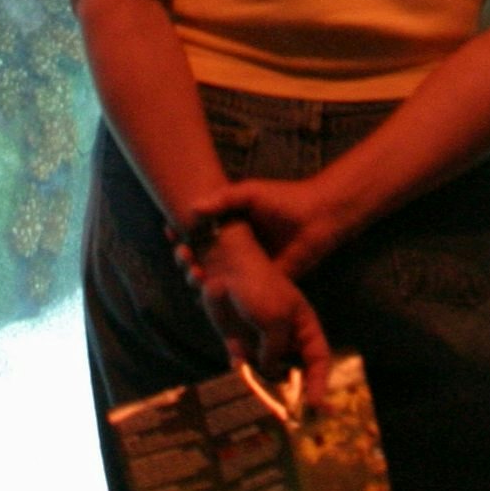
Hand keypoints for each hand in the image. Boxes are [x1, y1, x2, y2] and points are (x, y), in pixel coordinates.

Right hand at [178, 177, 353, 280]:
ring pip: (218, 278)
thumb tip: (194, 207)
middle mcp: (237, 249)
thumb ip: (224, 199)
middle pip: (204, 257)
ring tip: (194, 273)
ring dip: (201, 279)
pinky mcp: (263, 285)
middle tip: (182, 254)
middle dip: (187, 258)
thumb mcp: (251, 193)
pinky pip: (240, 296)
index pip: (199, 233)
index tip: (170, 232)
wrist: (319, 218)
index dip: (182, 235)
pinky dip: (224, 298)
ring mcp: (249, 269)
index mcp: (231, 227)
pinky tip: (210, 295)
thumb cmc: (285, 200)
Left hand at [186, 224, 332, 390]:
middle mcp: (285, 336)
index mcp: (303, 324)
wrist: (222, 267)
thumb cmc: (257, 284)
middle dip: (291, 393)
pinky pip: (243, 367)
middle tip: (288, 416)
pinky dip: (241, 376)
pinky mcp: (238, 342)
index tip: (314, 405)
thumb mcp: (275, 318)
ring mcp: (261, 341)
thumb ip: (275, 350)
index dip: (320, 382)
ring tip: (263, 404)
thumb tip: (269, 373)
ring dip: (264, 388)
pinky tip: (241, 380)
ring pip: (267, 374)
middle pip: (294, 372)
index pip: (319, 357)